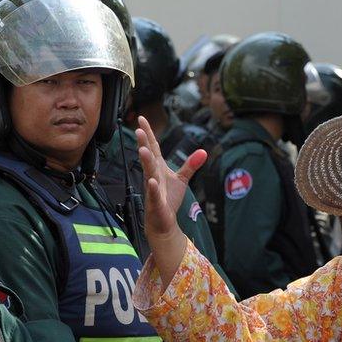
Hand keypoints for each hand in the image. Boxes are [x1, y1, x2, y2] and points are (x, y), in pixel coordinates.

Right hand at [136, 116, 205, 241]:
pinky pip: (154, 194)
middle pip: (149, 157)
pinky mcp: (156, 203)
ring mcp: (152, 189)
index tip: (141, 119)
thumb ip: (191, 165)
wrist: (163, 222)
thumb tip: (204, 151)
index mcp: (158, 168)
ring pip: (149, 173)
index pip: (153, 148)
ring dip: (146, 162)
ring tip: (142, 150)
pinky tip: (152, 181)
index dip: (148, 133)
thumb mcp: (182, 179)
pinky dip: (153, 188)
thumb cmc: (169, 199)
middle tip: (138, 129)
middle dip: (144, 143)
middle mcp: (153, 175)